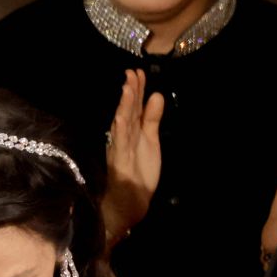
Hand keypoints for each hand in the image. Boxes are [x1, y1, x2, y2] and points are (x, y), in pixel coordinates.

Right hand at [101, 69, 163, 242]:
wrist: (129, 204)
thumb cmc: (139, 173)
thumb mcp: (150, 141)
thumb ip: (152, 119)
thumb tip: (157, 94)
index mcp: (132, 131)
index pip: (134, 107)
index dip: (136, 90)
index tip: (138, 72)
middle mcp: (123, 137)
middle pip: (127, 111)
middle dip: (130, 92)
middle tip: (132, 72)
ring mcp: (120, 149)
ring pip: (122, 123)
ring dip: (124, 106)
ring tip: (128, 87)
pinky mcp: (119, 162)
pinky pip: (119, 143)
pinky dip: (120, 130)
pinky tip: (121, 117)